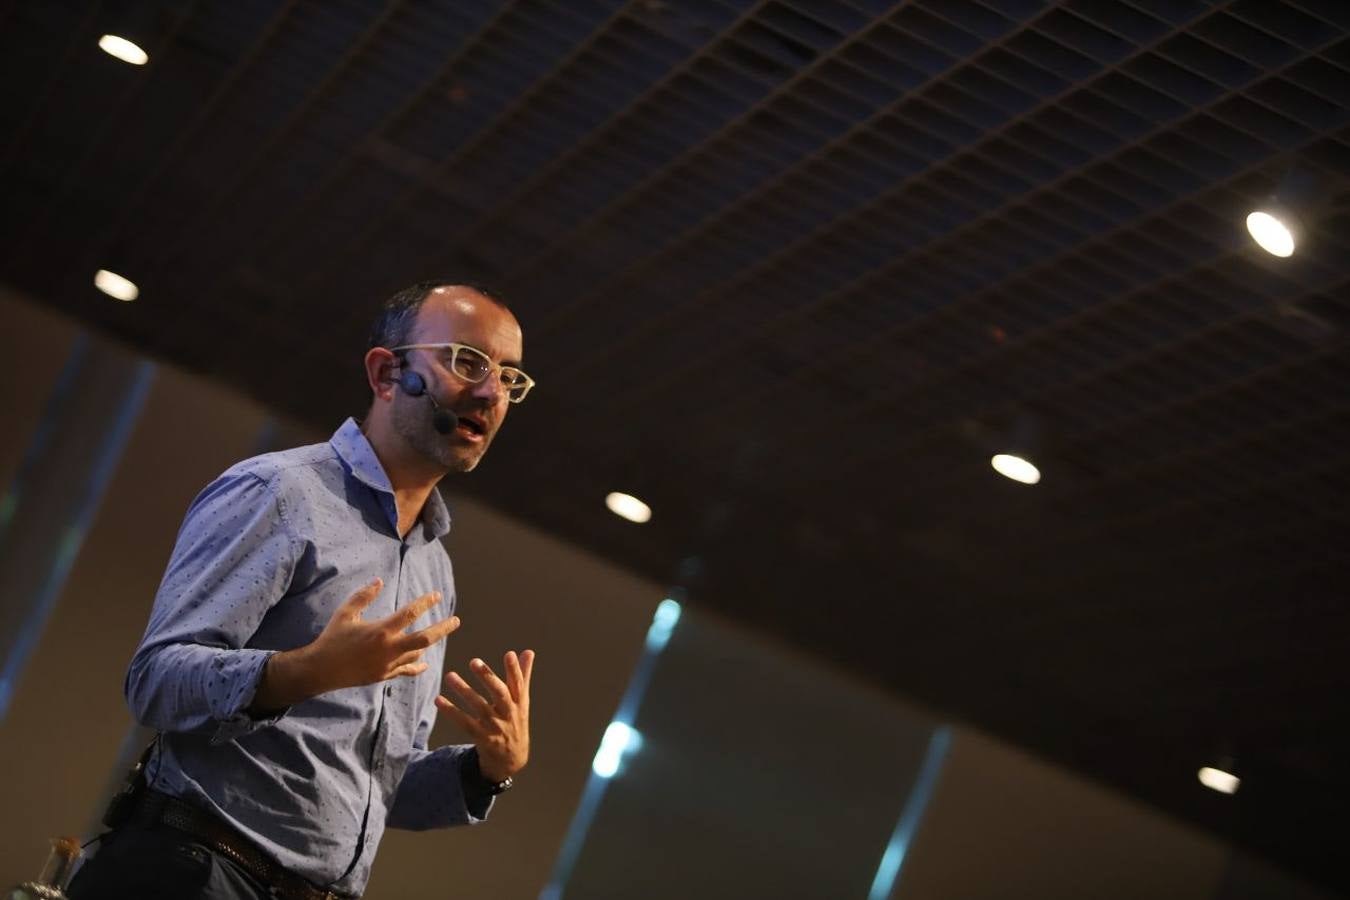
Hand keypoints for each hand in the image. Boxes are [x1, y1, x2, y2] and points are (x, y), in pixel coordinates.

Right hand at [307, 578, 460, 692]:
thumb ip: (363, 596)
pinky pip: (406, 671)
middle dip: (443, 629)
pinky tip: (424, 662)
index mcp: (380, 631)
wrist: (320, 670)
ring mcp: (387, 665)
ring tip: (436, 633)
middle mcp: (388, 649)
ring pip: (417, 655)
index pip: (409, 614)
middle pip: (424, 639)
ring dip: (427, 644)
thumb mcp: (345, 613)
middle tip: (456, 621)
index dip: (425, 603)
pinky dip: (417, 666)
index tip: (437, 595)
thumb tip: (380, 581)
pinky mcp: (383, 676)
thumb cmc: (332, 637)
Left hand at [437, 650, 533, 782]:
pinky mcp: (481, 738)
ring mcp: (495, 727)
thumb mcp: (522, 701)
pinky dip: (451, 712)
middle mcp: (509, 713)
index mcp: (520, 702)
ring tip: (449, 676)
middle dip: (487, 677)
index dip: (515, 669)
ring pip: (478, 706)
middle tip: (474, 661)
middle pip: (499, 694)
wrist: (511, 759)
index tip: (509, 654)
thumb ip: (522, 675)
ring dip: (463, 690)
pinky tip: (438, 700)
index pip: (518, 683)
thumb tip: (528, 651)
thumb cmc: (515, 722)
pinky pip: (464, 723)